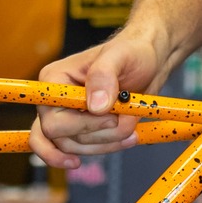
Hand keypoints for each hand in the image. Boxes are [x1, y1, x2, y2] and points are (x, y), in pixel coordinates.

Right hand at [29, 26, 171, 169]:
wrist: (148, 62)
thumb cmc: (132, 52)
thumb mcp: (121, 55)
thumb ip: (104, 75)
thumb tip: (95, 106)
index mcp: (54, 80)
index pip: (53, 121)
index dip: (82, 126)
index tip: (112, 118)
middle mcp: (54, 101)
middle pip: (61, 138)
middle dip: (98, 135)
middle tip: (125, 121)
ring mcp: (65, 117)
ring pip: (74, 148)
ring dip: (107, 142)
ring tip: (132, 126)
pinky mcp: (80, 128)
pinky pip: (84, 150)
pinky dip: (107, 148)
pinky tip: (126, 139)